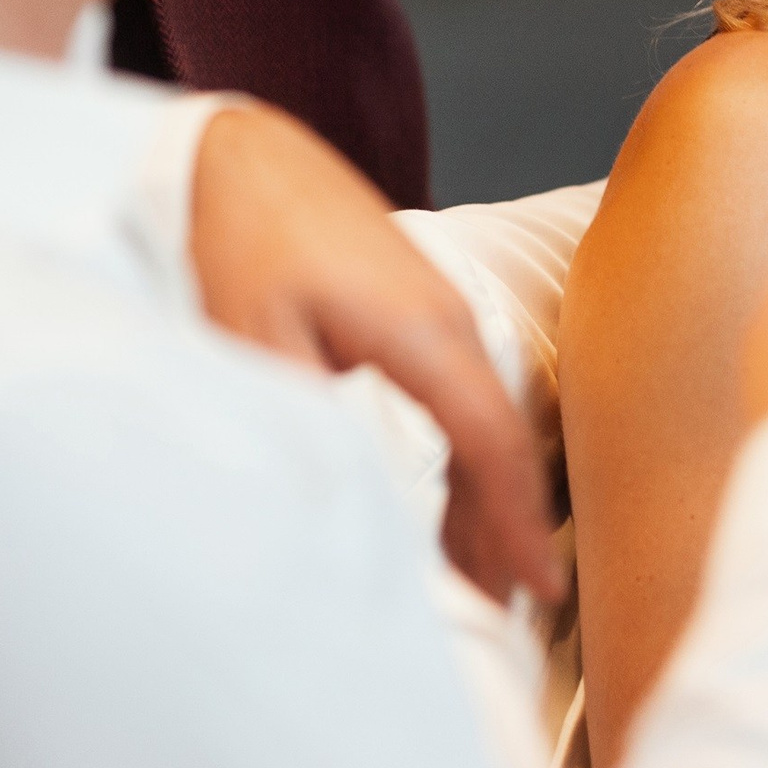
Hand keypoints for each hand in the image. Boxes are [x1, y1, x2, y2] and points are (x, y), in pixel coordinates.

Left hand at [191, 103, 560, 604]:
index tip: (538, 592)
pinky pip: (456, 396)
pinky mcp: (411, 307)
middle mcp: (446, 320)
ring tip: (478, 579)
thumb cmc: (234, 233)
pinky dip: (462, 455)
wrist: (229, 152)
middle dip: (508, 529)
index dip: (517, 525)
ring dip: (483, 498)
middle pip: (497, 442)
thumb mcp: (251, 337)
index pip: (491, 446)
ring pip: (479, 422)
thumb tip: (346, 498)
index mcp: (421, 332)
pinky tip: (445, 500)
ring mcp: (434, 310)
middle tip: (507, 615)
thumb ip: (302, 420)